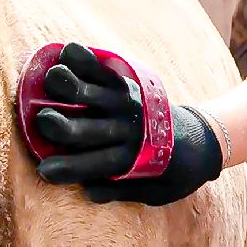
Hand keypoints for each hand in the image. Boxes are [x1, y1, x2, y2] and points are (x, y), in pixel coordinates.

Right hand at [33, 43, 222, 205]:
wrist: (203, 140)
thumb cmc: (171, 172)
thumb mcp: (153, 193)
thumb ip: (120, 191)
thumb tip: (86, 189)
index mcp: (128, 162)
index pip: (89, 167)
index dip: (64, 170)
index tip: (45, 170)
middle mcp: (126, 130)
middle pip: (83, 129)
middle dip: (58, 125)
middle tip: (43, 120)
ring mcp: (127, 103)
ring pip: (88, 92)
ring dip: (65, 84)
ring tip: (50, 80)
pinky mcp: (130, 83)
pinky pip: (102, 68)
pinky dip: (83, 58)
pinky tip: (66, 53)